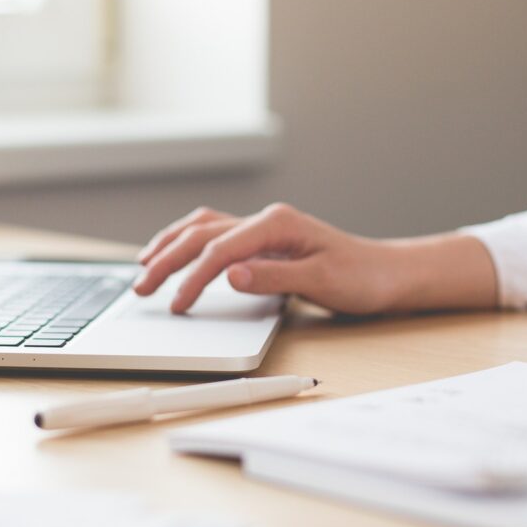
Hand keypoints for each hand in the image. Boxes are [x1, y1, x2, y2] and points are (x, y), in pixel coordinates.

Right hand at [133, 204, 402, 313]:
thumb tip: (229, 275)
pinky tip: (177, 252)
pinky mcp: (263, 241)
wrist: (386, 273)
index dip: (193, 278)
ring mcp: (263, 228)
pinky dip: (189, 243)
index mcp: (277, 224)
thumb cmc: (360, 277)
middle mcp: (265, 220)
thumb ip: (273, 277)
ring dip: (170, 245)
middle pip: (202, 234)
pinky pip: (215, 234)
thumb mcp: (321, 281)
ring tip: (143, 264)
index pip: (220, 250)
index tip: (177, 305)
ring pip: (203, 228)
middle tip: (141, 287)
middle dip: (166, 259)